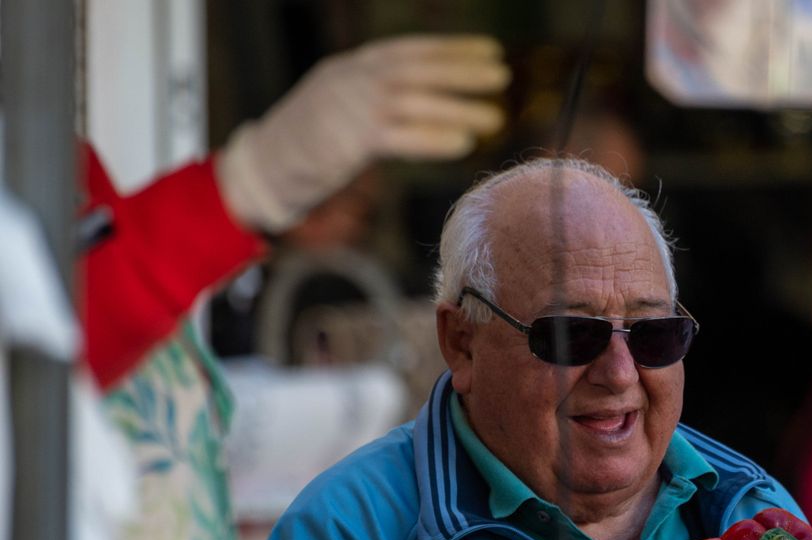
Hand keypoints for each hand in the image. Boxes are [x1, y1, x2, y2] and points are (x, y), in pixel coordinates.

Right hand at [216, 35, 508, 232]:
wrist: (259, 169)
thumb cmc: (306, 144)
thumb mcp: (343, 106)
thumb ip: (381, 100)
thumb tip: (432, 101)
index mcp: (349, 68)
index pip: (407, 50)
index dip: (450, 49)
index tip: (489, 50)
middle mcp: (348, 80)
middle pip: (413, 69)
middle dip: (461, 71)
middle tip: (503, 76)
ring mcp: (343, 109)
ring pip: (410, 101)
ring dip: (458, 108)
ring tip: (496, 117)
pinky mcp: (341, 143)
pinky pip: (395, 136)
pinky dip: (432, 137)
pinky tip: (462, 141)